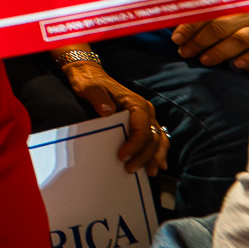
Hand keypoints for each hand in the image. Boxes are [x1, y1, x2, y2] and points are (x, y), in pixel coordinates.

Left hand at [61, 60, 169, 174]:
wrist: (90, 76)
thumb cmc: (90, 82)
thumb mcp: (89, 88)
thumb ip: (98, 98)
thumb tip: (107, 111)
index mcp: (136, 103)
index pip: (142, 128)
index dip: (135, 145)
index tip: (122, 156)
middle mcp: (146, 110)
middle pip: (152, 138)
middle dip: (143, 156)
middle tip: (129, 169)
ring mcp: (146, 117)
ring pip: (159, 140)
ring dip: (154, 157)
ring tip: (150, 172)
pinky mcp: (142, 123)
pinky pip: (157, 139)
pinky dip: (158, 152)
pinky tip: (159, 165)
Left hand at [172, 12, 248, 73]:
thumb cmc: (248, 22)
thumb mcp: (232, 15)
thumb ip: (210, 20)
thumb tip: (179, 34)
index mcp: (236, 3)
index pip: (208, 13)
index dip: (190, 26)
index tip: (176, 39)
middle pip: (221, 25)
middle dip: (200, 40)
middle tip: (186, 52)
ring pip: (239, 38)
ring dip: (219, 50)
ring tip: (204, 60)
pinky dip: (248, 58)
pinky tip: (236, 65)